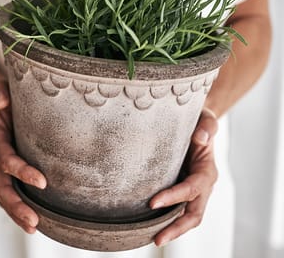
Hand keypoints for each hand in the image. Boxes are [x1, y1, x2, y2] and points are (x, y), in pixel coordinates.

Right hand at [0, 81, 46, 232]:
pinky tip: (34, 220)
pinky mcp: (9, 171)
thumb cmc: (6, 98)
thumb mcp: (1, 89)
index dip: (21, 172)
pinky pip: (11, 191)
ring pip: (5, 194)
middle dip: (16, 205)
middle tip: (34, 220)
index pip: (6, 160)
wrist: (3, 104)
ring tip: (34, 227)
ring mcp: (1, 166)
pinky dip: (19, 207)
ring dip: (17, 212)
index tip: (42, 182)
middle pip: (2, 186)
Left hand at [149, 107, 218, 245]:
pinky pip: (177, 209)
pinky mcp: (182, 190)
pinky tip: (150, 224)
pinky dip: (167, 219)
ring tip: (152, 238)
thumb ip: (207, 125)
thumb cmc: (200, 123)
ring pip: (186, 216)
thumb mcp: (206, 119)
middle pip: (194, 214)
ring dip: (171, 229)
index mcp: (207, 171)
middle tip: (156, 239)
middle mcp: (202, 185)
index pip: (192, 189)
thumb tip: (201, 137)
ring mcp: (193, 190)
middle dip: (176, 228)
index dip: (174, 197)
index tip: (153, 202)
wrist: (198, 127)